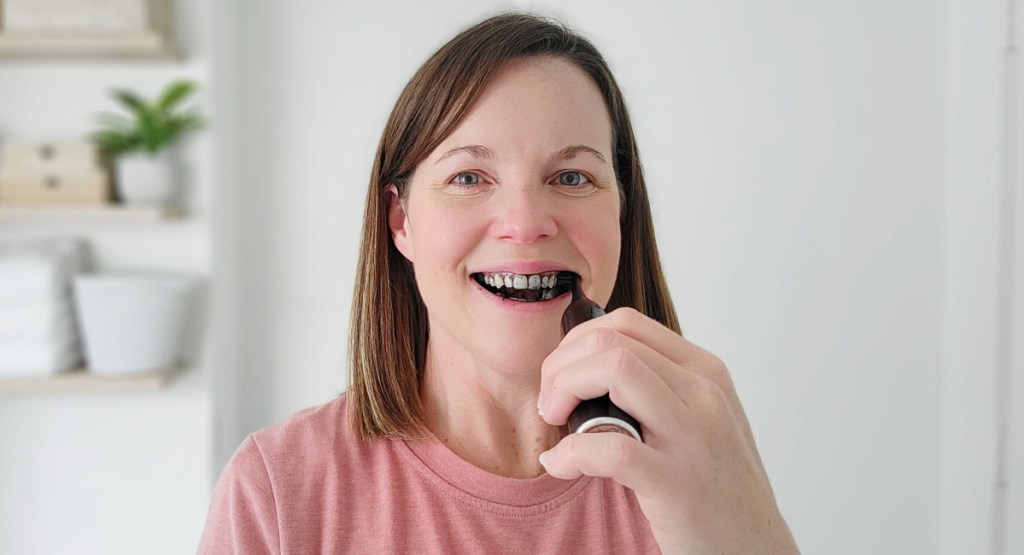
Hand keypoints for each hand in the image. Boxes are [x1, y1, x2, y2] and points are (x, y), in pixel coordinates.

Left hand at [538, 308, 798, 553]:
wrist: (755, 547)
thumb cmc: (717, 485)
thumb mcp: (700, 419)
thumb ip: (657, 387)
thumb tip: (587, 363)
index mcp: (705, 372)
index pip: (626, 323)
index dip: (576, 344)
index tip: (561, 377)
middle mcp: (703, 393)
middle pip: (610, 341)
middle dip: (560, 367)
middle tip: (551, 404)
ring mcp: (693, 435)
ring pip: (612, 370)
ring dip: (562, 392)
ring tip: (556, 423)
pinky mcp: (677, 482)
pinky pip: (608, 446)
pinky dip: (570, 452)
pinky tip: (560, 465)